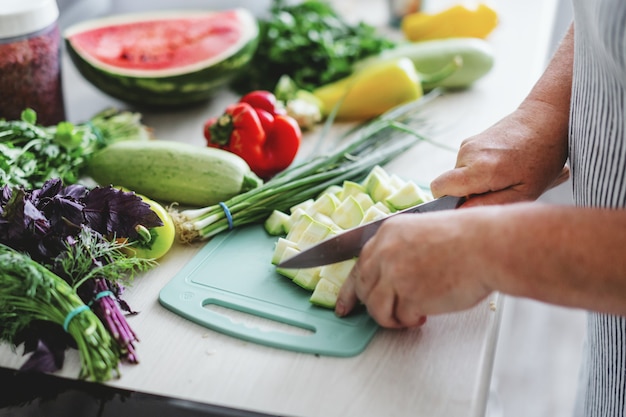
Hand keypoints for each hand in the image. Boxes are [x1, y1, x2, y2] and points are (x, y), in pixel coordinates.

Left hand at [335, 208, 494, 327]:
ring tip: (409, 317)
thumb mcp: (421, 230)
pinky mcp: (410, 296)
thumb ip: (399, 249)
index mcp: (387, 233)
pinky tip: (424, 315)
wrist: (486, 246)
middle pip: (363, 288)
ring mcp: (395, 275)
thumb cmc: (467, 238)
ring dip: (391, 318)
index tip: (345, 305)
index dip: (351, 290)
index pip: (359, 265)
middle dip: (372, 306)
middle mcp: (386, 252)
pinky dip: (410, 321)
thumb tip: (389, 276)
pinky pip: (400, 317)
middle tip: (385, 316)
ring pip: (376, 308)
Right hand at [430, 108, 568, 206]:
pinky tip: (501, 164)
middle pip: (451, 184)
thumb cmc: (542, 157)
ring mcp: (467, 144)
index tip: (471, 202)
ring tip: (504, 174)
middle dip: (469, 192)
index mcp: (480, 169)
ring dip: (476, 180)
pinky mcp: (470, 140)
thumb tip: (463, 211)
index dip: (449, 200)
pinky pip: (466, 164)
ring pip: (459, 175)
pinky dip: (479, 169)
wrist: (545, 119)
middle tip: (499, 189)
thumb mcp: (525, 192)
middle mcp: (468, 154)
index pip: (440, 188)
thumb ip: (490, 205)